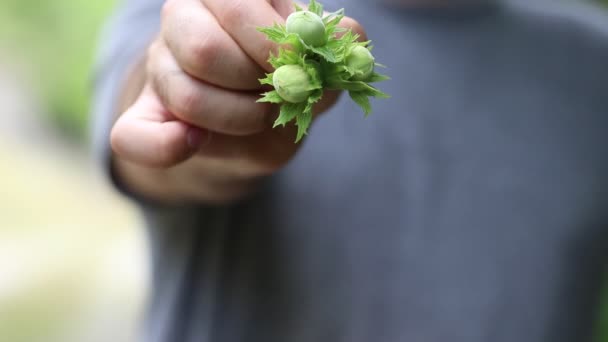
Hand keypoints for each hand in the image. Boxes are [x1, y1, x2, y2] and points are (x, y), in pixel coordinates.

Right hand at [110, 0, 364, 204]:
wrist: (253, 130)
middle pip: (205, 49)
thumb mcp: (315, 63)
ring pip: (187, 96)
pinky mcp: (141, 119)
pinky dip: (167, 148)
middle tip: (277, 93)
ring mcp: (158, 70)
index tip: (295, 65)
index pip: (235, 4)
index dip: (271, 43)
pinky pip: (133, 138)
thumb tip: (349, 39)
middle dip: (256, 83)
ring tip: (259, 116)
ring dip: (239, 119)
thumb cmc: (284, 85)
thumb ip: (333, 46)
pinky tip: (194, 143)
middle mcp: (181, 22)